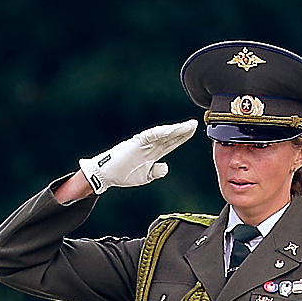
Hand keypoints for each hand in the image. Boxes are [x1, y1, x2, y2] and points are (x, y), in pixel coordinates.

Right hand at [78, 120, 196, 192]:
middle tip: (195, 123)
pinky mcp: (135, 143)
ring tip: (187, 126)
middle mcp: (149, 145)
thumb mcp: (145, 176)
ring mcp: (142, 143)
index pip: (171, 143)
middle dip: (183, 131)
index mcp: (152, 153)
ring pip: (162, 134)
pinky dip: (161, 132)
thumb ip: (156, 171)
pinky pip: (150, 135)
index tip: (193, 130)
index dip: (182, 137)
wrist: (106, 176)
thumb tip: (165, 166)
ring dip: (175, 130)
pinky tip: (171, 130)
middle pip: (169, 136)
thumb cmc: (123, 175)